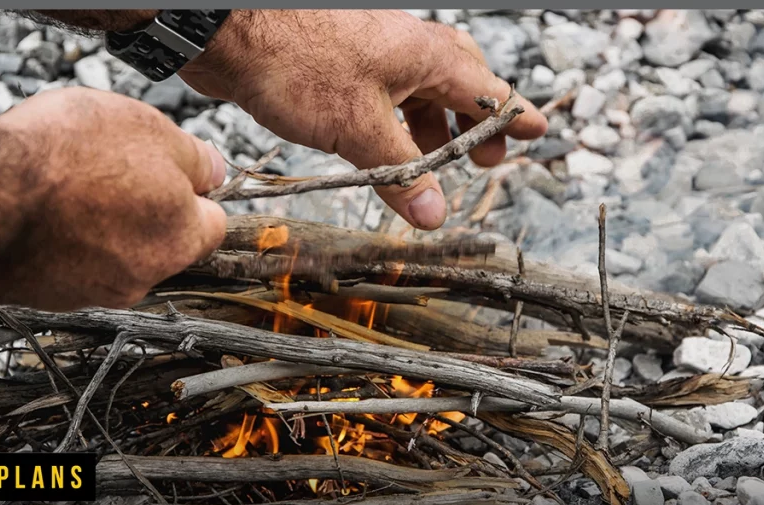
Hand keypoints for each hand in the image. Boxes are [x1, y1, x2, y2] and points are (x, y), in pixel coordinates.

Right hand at [0, 87, 227, 309]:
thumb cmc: (65, 156)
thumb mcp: (147, 128)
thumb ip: (193, 156)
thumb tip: (213, 171)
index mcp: (181, 237)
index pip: (212, 223)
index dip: (192, 191)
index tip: (170, 171)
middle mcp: (146, 274)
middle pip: (163, 239)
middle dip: (146, 208)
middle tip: (111, 169)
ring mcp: (98, 291)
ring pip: (117, 253)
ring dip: (103, 225)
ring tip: (69, 185)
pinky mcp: (54, 297)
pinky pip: (75, 265)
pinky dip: (67, 242)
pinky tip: (43, 211)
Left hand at [179, 10, 547, 229]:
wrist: (227, 30)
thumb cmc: (295, 60)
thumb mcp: (360, 128)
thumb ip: (400, 173)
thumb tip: (435, 214)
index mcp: (424, 55)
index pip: (486, 89)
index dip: (512, 115)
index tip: (536, 130)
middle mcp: (402, 49)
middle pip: (454, 85)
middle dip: (471, 125)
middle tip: (483, 160)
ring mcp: (368, 56)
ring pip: (413, 93)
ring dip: (427, 131)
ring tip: (429, 168)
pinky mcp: (334, 69)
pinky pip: (378, 99)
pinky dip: (390, 127)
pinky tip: (378, 150)